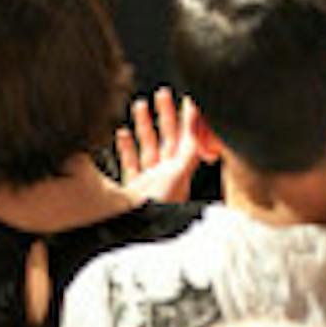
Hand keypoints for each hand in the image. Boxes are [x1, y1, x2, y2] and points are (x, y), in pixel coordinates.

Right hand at [117, 87, 204, 202]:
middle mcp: (166, 174)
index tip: (189, 97)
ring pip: (148, 147)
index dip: (189, 117)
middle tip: (163, 93)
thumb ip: (192, 148)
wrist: (136, 233)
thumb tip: (203, 122)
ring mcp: (149, 181)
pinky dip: (126, 148)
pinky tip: (122, 132)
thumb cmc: (159, 207)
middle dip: (165, 114)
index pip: (188, 137)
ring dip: (145, 126)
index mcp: (180, 170)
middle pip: (168, 138)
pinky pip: (130, 164)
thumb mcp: (179, 174)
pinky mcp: (131, 190)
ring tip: (140, 104)